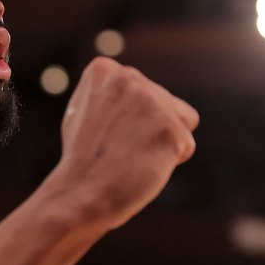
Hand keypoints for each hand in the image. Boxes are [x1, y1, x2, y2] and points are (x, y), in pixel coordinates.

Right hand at [50, 56, 198, 230]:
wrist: (79, 195)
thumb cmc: (83, 160)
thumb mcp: (87, 110)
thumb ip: (113, 93)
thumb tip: (138, 87)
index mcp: (104, 69)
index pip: (145, 89)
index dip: (132, 118)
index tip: (105, 133)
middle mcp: (129, 77)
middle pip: (168, 102)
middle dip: (150, 129)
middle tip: (118, 150)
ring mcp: (151, 102)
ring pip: (183, 121)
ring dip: (164, 142)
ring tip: (132, 157)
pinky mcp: (170, 129)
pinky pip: (186, 146)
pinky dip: (167, 163)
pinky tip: (141, 167)